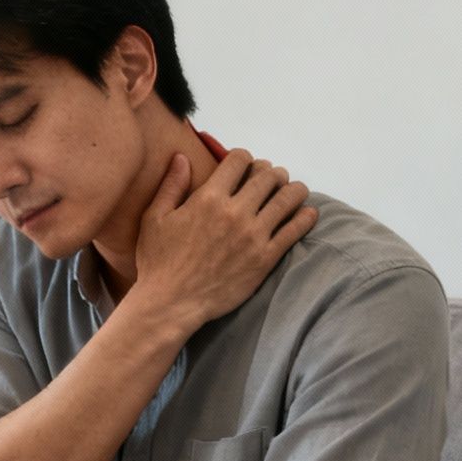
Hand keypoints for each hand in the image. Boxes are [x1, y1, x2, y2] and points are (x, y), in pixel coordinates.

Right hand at [124, 147, 317, 334]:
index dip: (244, 158)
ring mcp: (253, 235)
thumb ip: (171, 186)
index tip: (244, 167)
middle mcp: (235, 212)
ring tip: (292, 192)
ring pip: (288, 198)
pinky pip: (295, 230)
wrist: (169, 303)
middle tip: (270, 180)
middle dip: (270, 172)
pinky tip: (307, 213)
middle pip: (268, 175)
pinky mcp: (265, 258)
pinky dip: (305, 217)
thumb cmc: (157, 262)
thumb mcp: (154, 219)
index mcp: (208, 198)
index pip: (239, 160)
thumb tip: (181, 157)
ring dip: (293, 190)